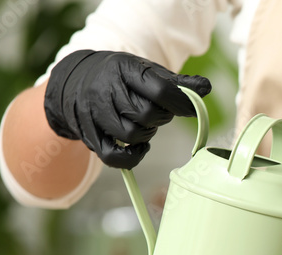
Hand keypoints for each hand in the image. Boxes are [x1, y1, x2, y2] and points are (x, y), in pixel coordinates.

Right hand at [44, 50, 210, 168]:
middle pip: (147, 115)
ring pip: (131, 135)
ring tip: (143, 124)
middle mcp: (106, 89)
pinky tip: (139, 147)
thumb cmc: (122, 79)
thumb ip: (178, 83)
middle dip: (160, 118)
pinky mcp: (89, 135)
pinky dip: (132, 157)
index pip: (161, 91)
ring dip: (145, 135)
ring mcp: (95, 113)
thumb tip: (206, 87)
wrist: (76, 79)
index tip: (186, 106)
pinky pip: (114, 157)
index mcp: (125, 69)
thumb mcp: (147, 72)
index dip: (180, 103)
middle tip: (157, 113)